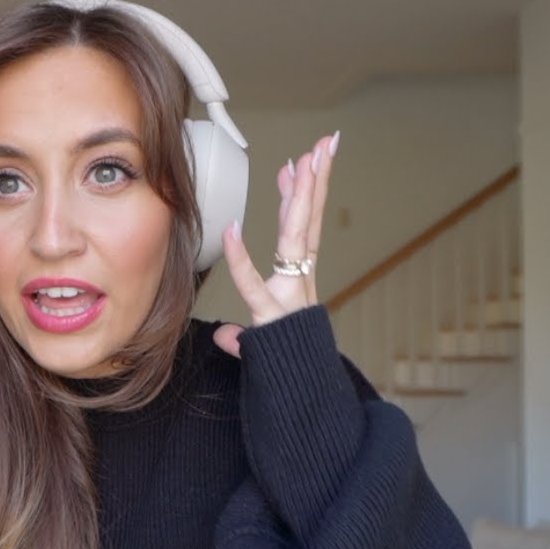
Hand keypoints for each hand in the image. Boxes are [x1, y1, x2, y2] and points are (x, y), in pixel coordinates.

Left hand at [214, 131, 337, 357]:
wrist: (304, 405)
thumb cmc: (286, 376)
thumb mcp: (261, 351)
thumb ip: (245, 337)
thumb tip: (226, 335)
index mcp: (298, 285)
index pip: (302, 231)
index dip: (302, 196)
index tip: (298, 163)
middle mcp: (300, 285)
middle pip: (309, 223)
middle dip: (317, 180)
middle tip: (323, 143)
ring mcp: (291, 299)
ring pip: (297, 241)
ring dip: (300, 200)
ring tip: (304, 162)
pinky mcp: (274, 320)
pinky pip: (254, 287)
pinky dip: (241, 261)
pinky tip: (232, 231)